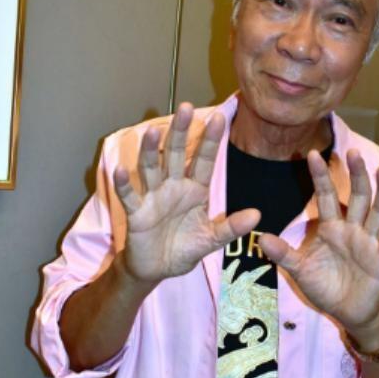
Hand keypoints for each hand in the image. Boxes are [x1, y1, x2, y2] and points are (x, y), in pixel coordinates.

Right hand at [113, 103, 259, 284]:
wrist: (157, 269)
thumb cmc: (184, 248)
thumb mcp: (211, 239)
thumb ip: (231, 227)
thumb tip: (257, 215)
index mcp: (195, 190)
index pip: (205, 161)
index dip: (211, 141)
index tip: (219, 118)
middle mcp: (174, 187)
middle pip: (177, 155)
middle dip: (181, 132)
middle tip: (186, 108)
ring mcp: (154, 197)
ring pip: (152, 168)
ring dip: (151, 151)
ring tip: (153, 131)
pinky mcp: (136, 213)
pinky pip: (130, 196)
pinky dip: (125, 184)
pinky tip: (121, 170)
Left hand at [259, 149, 378, 333]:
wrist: (346, 313)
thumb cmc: (324, 287)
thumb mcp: (300, 270)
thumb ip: (283, 254)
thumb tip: (260, 238)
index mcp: (331, 227)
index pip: (325, 196)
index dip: (320, 176)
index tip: (313, 154)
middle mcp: (352, 229)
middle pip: (357, 196)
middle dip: (356, 174)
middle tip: (352, 152)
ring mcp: (369, 242)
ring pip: (378, 211)